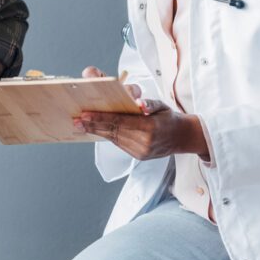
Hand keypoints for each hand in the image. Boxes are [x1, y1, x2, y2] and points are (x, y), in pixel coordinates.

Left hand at [71, 70, 207, 160]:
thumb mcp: (162, 106)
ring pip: (114, 139)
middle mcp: (144, 142)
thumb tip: (140, 104)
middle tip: (77, 120)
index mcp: (150, 127)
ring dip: (97, 132)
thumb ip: (150, 104)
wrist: (183, 138)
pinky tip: (97, 130)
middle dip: (93, 125)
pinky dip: (107, 136)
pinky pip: (119, 144)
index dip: (100, 118)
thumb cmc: (170, 118)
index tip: (85, 115)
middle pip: (113, 131)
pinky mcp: (139, 156)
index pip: (120, 121)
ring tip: (82, 125)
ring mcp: (141, 151)